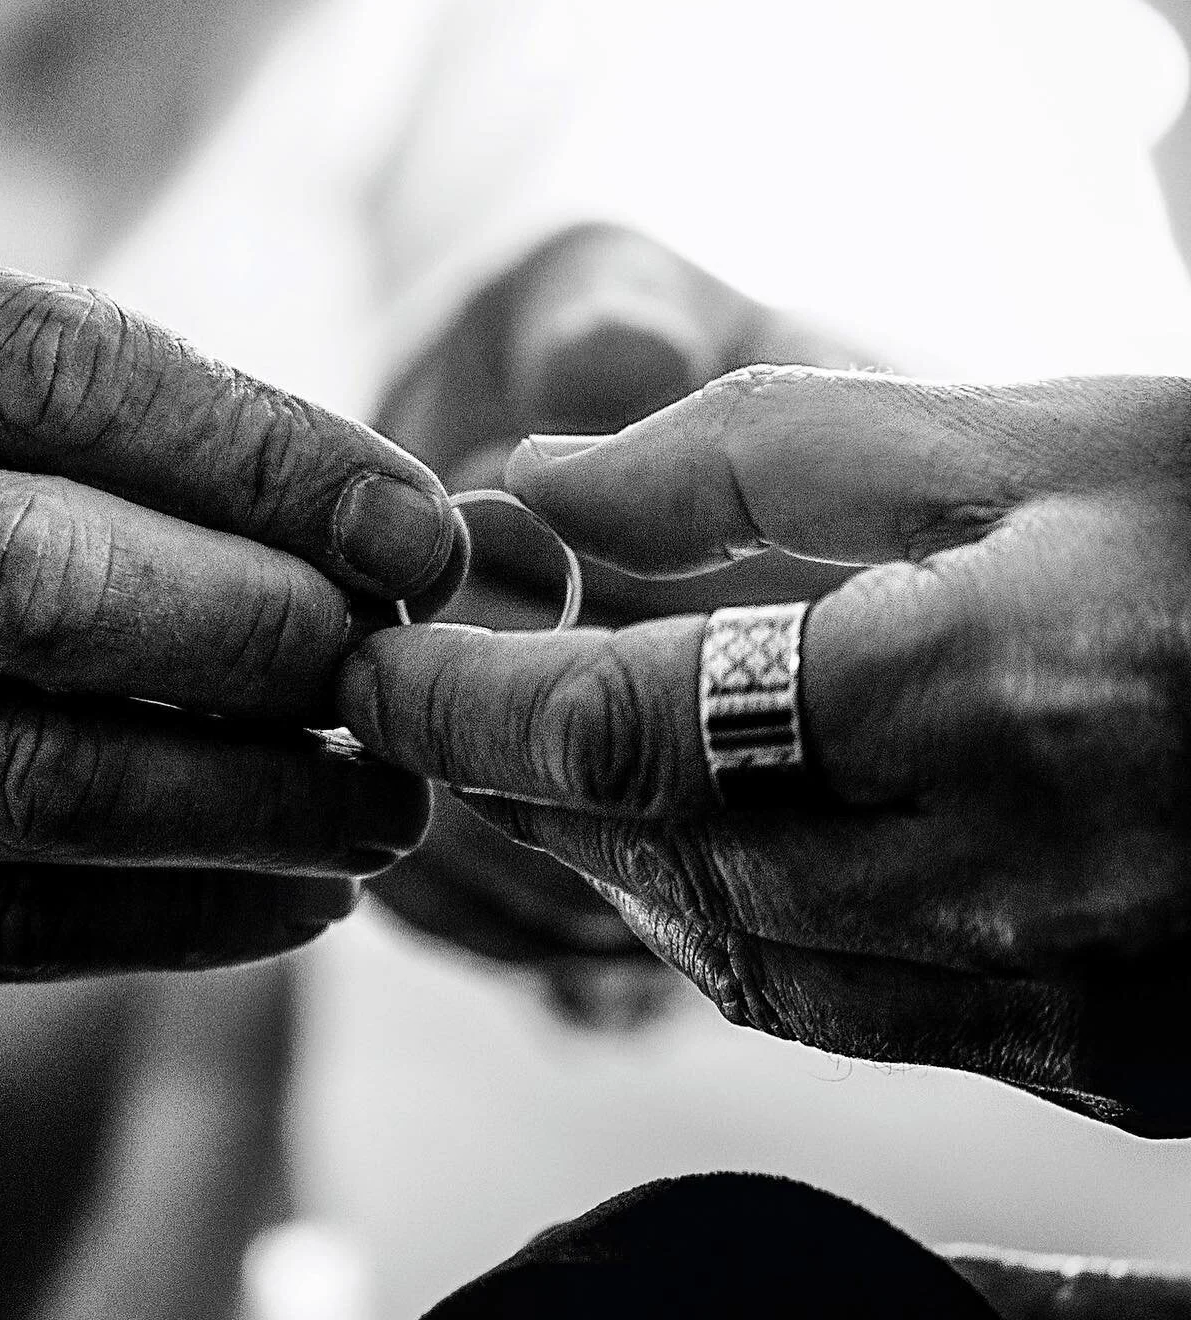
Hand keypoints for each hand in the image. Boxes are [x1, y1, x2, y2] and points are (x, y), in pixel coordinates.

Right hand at [0, 230, 466, 1021]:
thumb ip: (132, 440)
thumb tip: (398, 538)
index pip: (58, 373)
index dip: (272, 460)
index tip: (420, 541)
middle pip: (37, 584)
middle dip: (265, 639)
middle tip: (396, 679)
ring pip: (25, 780)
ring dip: (254, 808)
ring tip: (386, 810)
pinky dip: (177, 920)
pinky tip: (299, 899)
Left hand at [341, 363, 1190, 1132]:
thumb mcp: (1013, 434)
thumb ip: (756, 461)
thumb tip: (545, 480)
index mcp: (984, 693)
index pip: (624, 730)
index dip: (468, 700)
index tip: (378, 666)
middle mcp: (1019, 879)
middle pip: (661, 866)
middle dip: (525, 788)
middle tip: (448, 709)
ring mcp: (1075, 998)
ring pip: (745, 964)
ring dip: (621, 865)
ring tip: (565, 767)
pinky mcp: (1113, 1057)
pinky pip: (856, 1015)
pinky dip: (745, 925)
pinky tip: (725, 841)